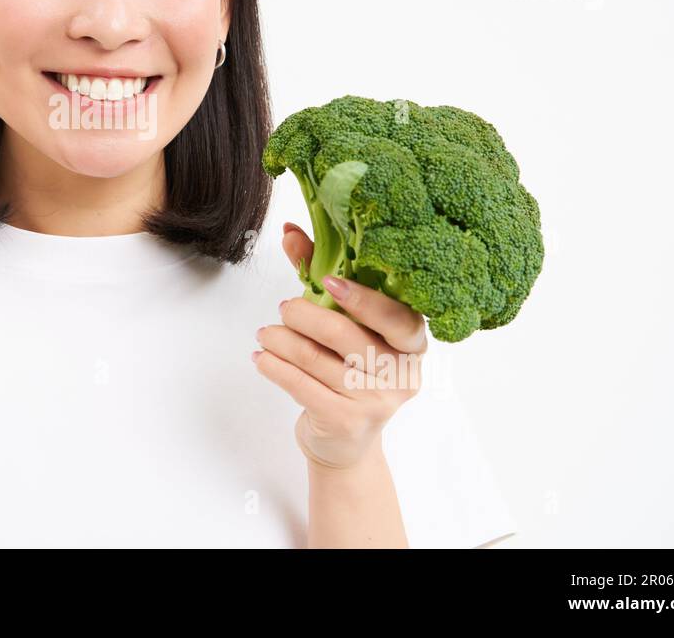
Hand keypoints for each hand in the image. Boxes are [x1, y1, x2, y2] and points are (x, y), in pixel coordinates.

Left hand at [253, 221, 427, 470]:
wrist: (345, 441)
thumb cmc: (347, 370)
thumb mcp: (343, 321)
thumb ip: (321, 273)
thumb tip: (291, 231)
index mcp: (412, 343)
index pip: (398, 318)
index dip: (363, 299)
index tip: (328, 282)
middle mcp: (401, 373)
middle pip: (346, 336)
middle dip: (304, 316)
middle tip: (283, 308)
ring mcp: (376, 402)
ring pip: (316, 359)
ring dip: (280, 341)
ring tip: (265, 334)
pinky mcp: (346, 422)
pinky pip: (301, 386)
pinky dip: (274, 367)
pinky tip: (262, 358)